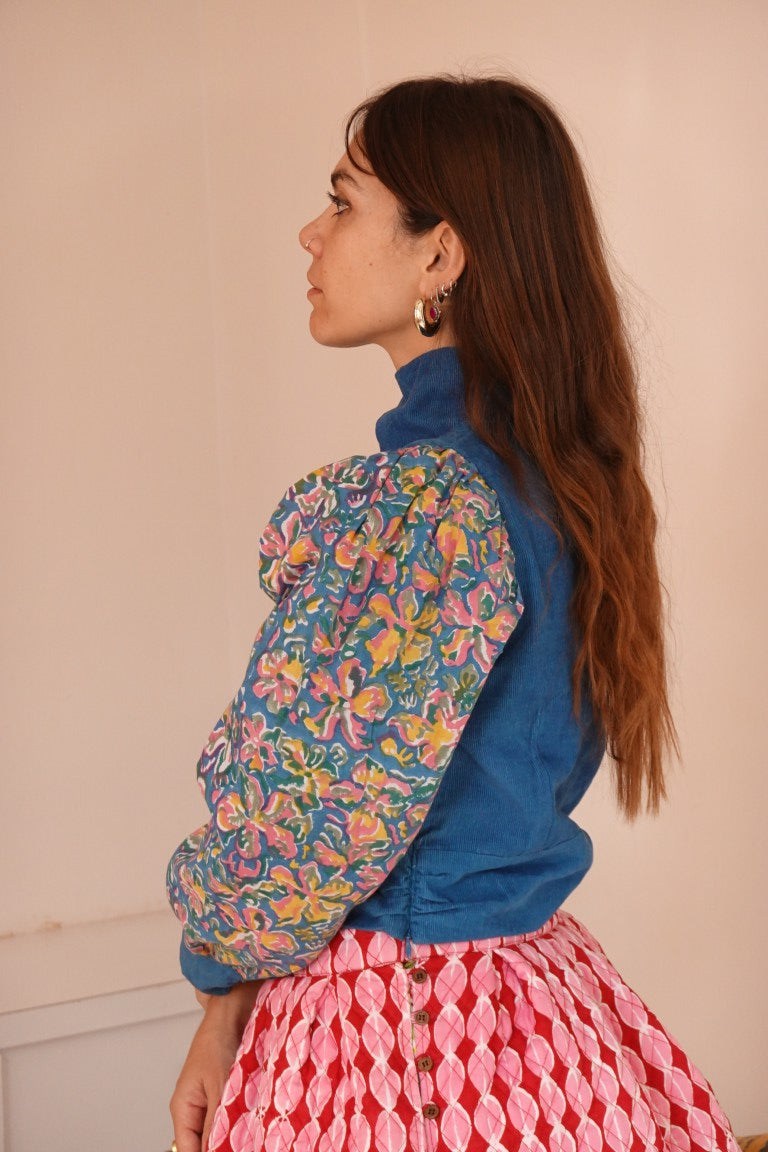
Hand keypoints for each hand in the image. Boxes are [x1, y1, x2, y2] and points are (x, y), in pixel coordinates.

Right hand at [170, 982, 261, 1151]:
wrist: (232, 1013)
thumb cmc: (219, 1041)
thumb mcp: (219, 1086)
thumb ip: (215, 1122)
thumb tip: (214, 1150)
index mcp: (183, 1107)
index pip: (186, 1149)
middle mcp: (193, 1108)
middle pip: (201, 1143)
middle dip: (220, 1146)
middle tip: (243, 1143)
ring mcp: (209, 1101)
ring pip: (217, 1132)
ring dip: (231, 1136)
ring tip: (248, 1138)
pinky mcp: (224, 1094)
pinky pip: (228, 1118)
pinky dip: (239, 1124)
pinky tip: (251, 1126)